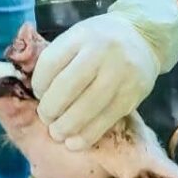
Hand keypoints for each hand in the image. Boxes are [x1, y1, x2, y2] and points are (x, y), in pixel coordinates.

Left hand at [33, 0, 177, 149]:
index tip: (37, 94)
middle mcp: (102, 52)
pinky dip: (88, 135)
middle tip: (46, 118)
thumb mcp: (78, 36)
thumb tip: (33, 90)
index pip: (51, 63)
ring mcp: (120, 74)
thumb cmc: (100, 40)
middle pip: (67, 88)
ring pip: (87, 107)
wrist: (144, 37)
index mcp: (82, 35)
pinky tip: (75, 142)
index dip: (38, 84)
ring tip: (57, 133)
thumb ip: (58, 57)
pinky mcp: (133, 94)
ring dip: (67, 126)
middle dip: (50, 109)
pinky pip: (106, 119)